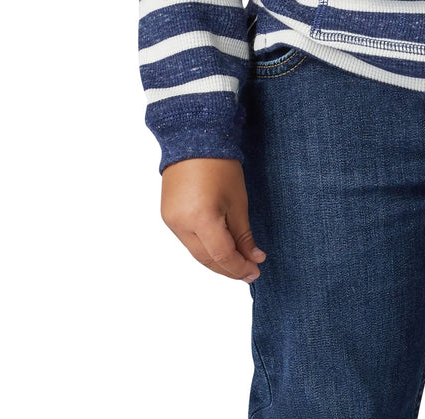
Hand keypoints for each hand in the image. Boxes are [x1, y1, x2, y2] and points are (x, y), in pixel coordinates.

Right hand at [160, 158, 265, 281]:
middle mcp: (180, 223)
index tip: (256, 270)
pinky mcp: (168, 216)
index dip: (240, 267)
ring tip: (238, 264)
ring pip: (197, 253)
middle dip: (230, 269)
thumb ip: (244, 236)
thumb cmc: (219, 166)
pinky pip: (189, 242)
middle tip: (249, 272)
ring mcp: (171, 221)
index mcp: (200, 219)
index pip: (222, 256)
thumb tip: (253, 258)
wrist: (193, 139)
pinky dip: (206, 250)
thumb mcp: (238, 203)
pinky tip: (221, 250)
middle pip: (207, 259)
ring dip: (218, 262)